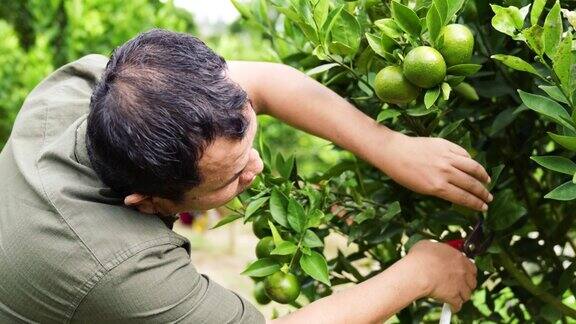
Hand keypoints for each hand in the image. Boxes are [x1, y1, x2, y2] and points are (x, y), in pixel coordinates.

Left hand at [375, 131, 492, 210]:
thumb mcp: (421, 189)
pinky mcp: (446, 145)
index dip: (476, 204)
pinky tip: (473, 165)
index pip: (463, 197)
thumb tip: (459, 192)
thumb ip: (442, 190)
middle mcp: (445, 172)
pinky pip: (463, 153)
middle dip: (482, 193)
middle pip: (471, 184)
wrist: (394, 152)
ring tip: (487, 181)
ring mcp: (446, 157)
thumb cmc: (404, 174)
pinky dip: (470, 160)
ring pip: (472, 167)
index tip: (484, 208)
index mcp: (437, 187)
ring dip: (482, 175)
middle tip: (489, 198)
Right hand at [406, 240, 476, 311]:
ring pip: (466, 294)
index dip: (467, 272)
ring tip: (454, 296)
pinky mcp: (454, 297)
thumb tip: (431, 250)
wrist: (417, 272)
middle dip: (466, 285)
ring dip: (461, 296)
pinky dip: (454, 307)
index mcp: (458, 257)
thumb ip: (435, 249)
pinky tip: (450, 307)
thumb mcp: (427, 245)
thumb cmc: (419, 258)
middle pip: (472, 282)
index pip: (471, 267)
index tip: (463, 274)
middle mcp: (462, 271)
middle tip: (458, 286)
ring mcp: (459, 285)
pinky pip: (457, 305)